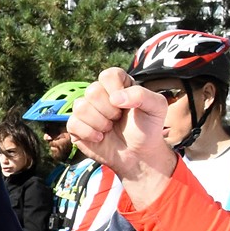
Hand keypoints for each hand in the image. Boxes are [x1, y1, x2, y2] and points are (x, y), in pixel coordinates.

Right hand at [66, 68, 179, 205]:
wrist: (138, 155)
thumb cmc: (147, 129)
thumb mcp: (156, 108)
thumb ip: (141, 95)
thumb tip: (114, 98)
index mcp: (118, 84)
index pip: (108, 75)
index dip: (115, 89)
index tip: (125, 104)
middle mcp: (100, 94)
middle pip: (92, 91)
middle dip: (109, 110)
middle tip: (118, 119)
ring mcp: (86, 110)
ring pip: (80, 106)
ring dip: (100, 123)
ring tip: (109, 128)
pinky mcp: (77, 126)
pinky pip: (73, 123)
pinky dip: (89, 133)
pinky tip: (100, 138)